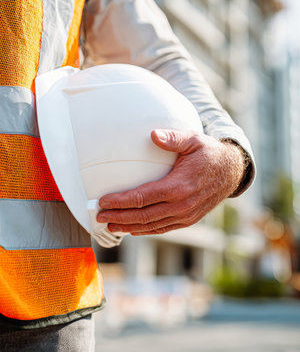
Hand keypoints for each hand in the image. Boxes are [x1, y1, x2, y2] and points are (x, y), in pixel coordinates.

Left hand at [97, 129, 244, 235]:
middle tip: (99, 216)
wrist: (232, 172)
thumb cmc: (209, 153)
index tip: (103, 201)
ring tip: (110, 225)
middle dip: (118, 217)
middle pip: (143, 216)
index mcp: (179, 187)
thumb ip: (173, 138)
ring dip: (129, 227)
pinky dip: (146, 230)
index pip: (142, 198)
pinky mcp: (188, 219)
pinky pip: (163, 228)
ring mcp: (185, 215)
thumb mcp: (193, 140)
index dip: (120, 202)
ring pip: (151, 226)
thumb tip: (153, 135)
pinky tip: (133, 229)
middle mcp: (181, 205)